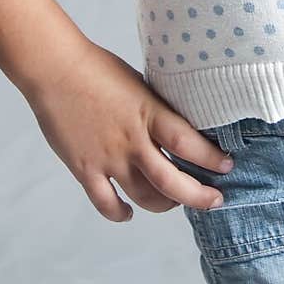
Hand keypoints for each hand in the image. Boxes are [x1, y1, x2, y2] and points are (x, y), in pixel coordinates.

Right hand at [25, 39, 233, 221]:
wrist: (55, 70)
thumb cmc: (97, 69)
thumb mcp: (139, 85)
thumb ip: (155, 110)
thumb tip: (176, 127)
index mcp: (149, 112)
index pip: (188, 143)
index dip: (211, 159)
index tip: (227, 165)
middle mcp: (132, 140)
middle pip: (171, 182)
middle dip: (198, 196)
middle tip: (215, 199)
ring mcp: (108, 158)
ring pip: (144, 198)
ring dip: (165, 206)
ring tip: (174, 204)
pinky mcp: (85, 169)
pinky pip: (107, 204)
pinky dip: (120, 214)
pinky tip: (128, 213)